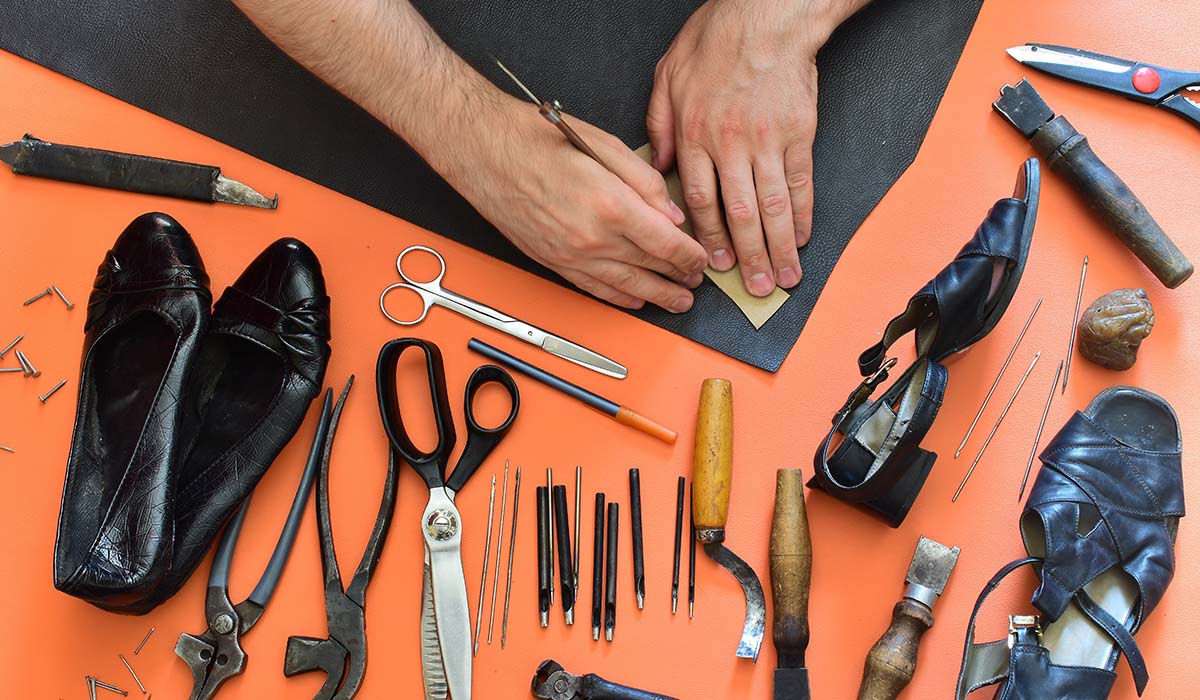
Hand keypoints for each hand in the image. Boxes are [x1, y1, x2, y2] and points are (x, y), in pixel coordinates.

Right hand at [447, 99, 707, 311]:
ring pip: (625, 287)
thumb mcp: (603, 144)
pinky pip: (594, 290)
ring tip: (678, 302)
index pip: (667, 244)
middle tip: (697, 283)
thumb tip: (671, 214)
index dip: (691, 256)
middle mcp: (593, 238)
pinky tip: (636, 301)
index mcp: (611, 205)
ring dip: (656, 297)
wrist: (482, 151)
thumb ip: (644, 181)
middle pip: (650, 268)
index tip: (702, 259)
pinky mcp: (553, 262)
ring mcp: (571, 256)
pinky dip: (620, 299)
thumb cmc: (536, 139)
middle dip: (679, 277)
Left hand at [647, 0, 860, 296]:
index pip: (698, 201)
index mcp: (694, 134)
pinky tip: (803, 238)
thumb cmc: (716, 39)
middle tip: (756, 288)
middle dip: (747, 257)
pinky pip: (802, 183)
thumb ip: (659, 123)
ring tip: (784, 277)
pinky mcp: (799, 134)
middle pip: (738, 215)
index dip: (707, 238)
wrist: (768, 14)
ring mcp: (767, 142)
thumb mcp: (668, 75)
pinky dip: (804, 214)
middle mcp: (730, 145)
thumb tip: (658, 166)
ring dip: (778, 248)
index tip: (713, 265)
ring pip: (772, 207)